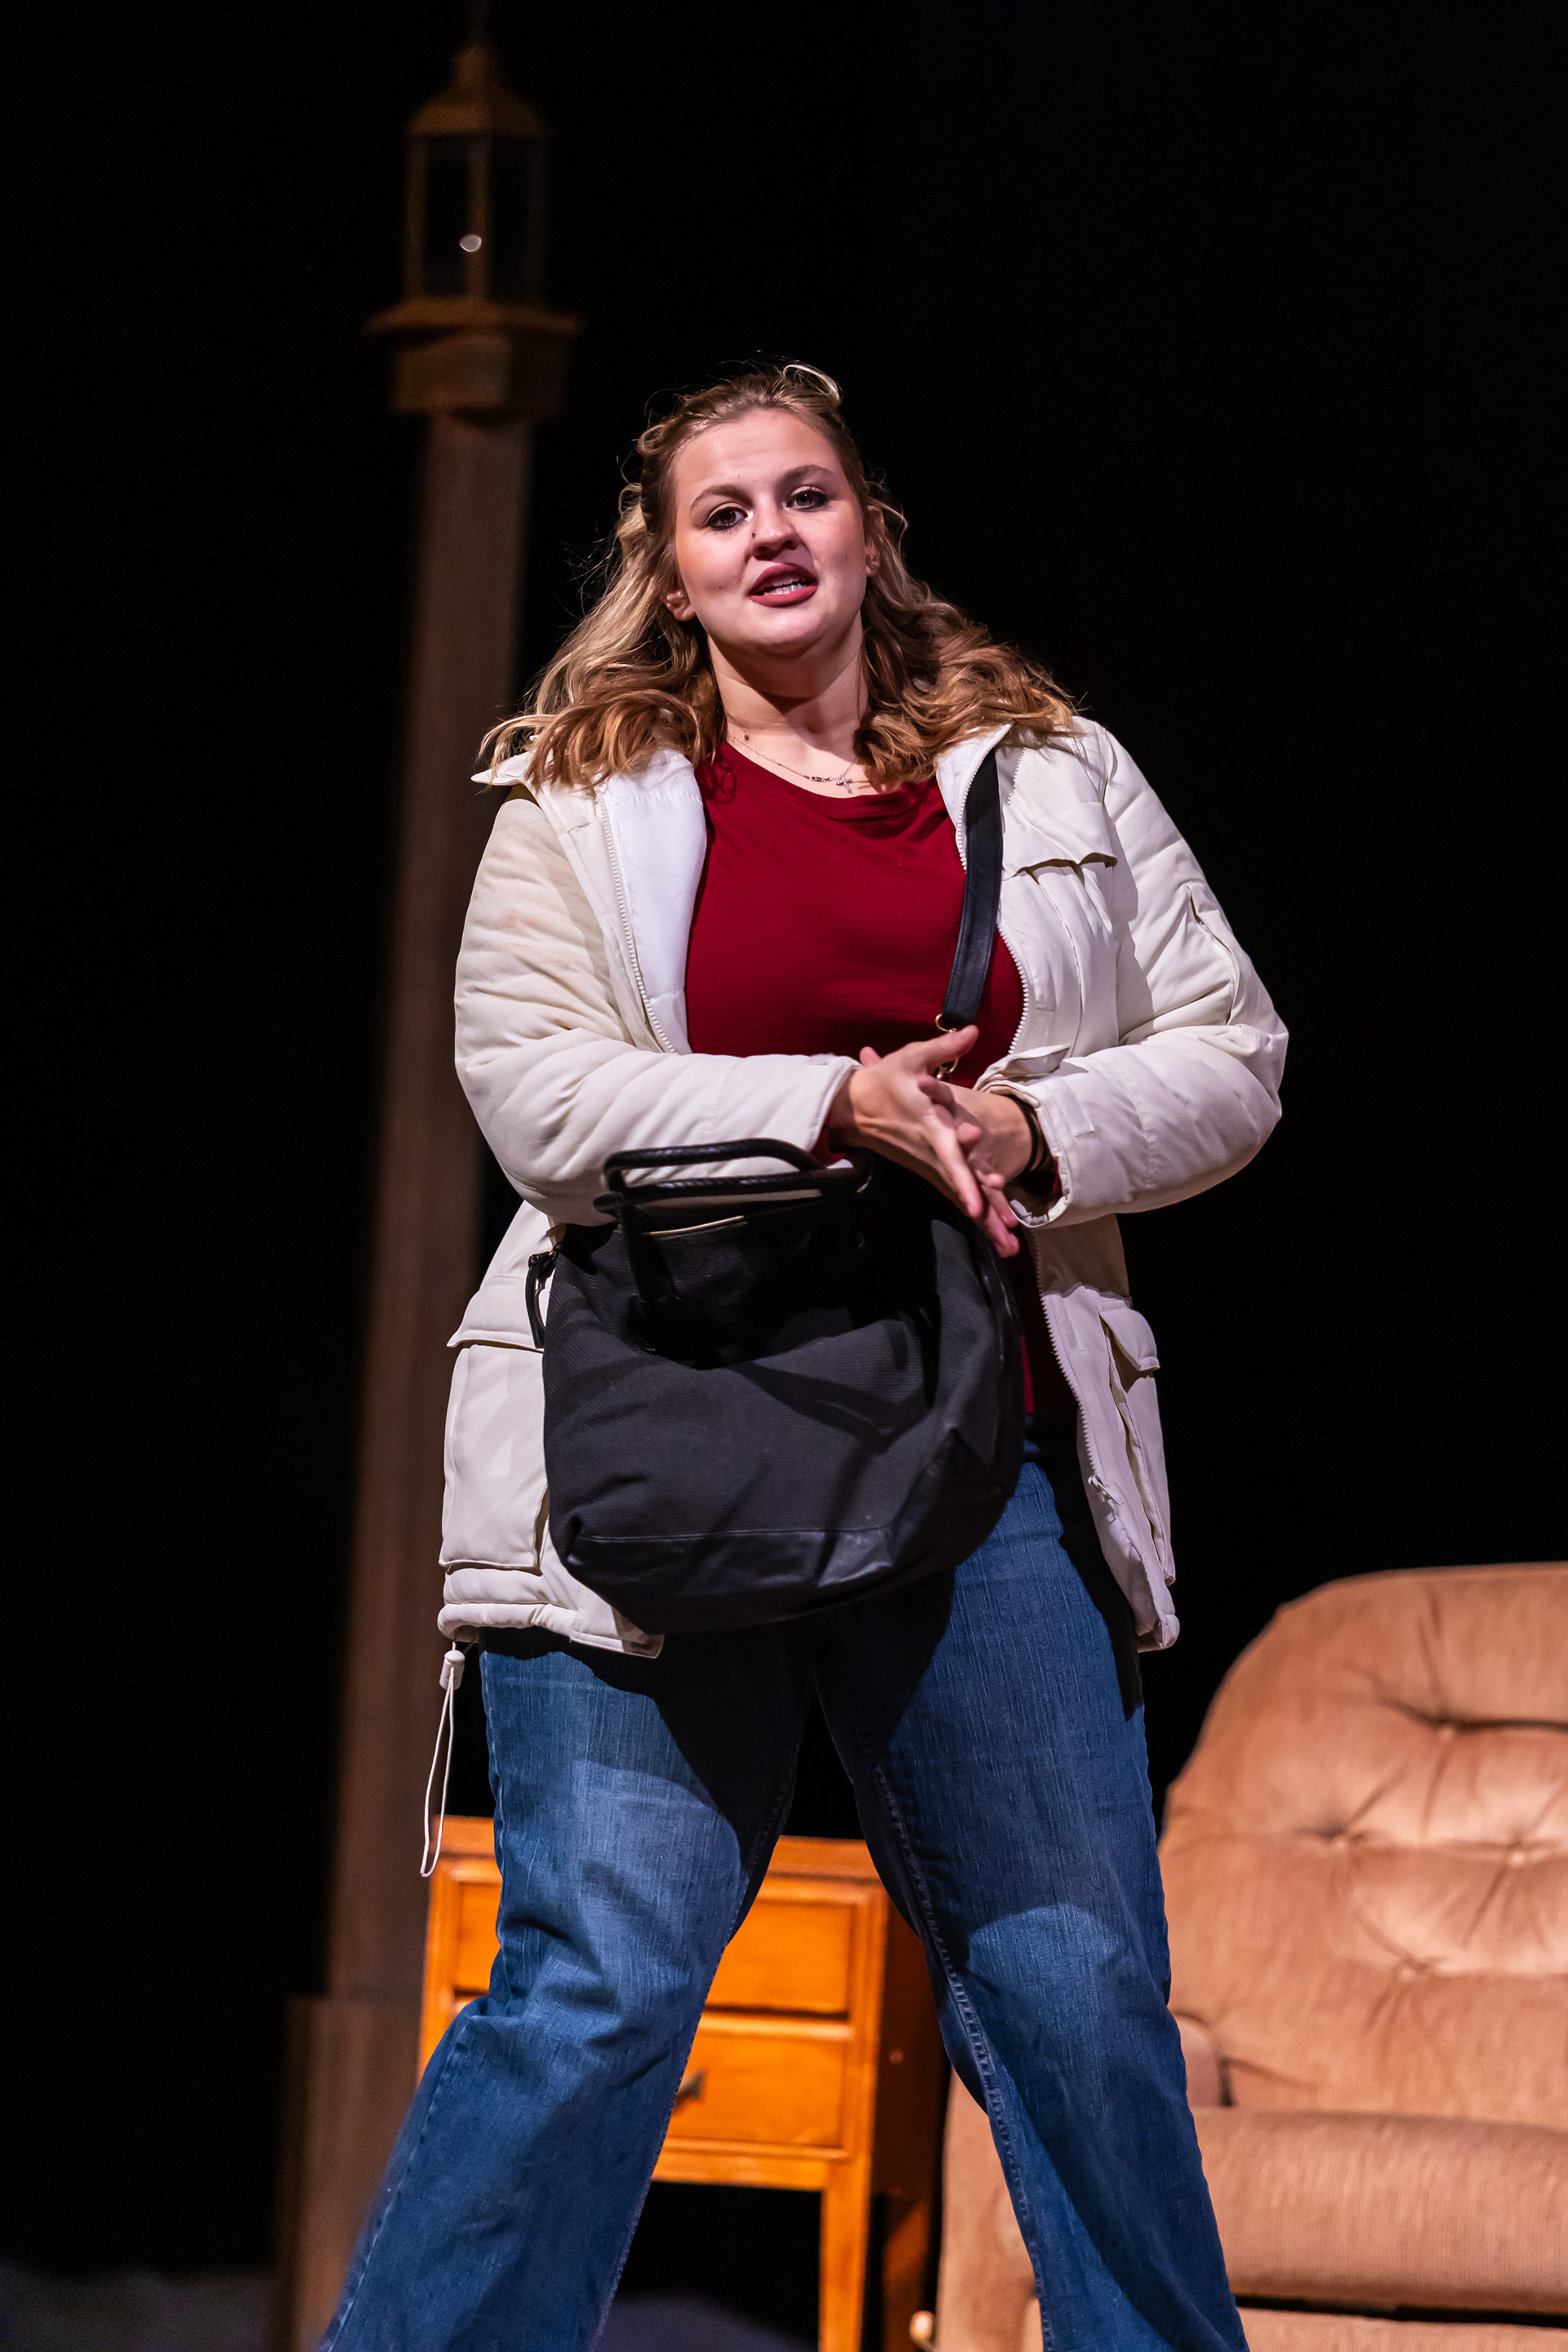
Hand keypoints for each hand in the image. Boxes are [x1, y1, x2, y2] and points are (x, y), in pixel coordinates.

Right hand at [826, 1030, 1027, 1254]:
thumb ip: (944, 1048)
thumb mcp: (911, 1058)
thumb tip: (974, 1030)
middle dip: (981, 1207)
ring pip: (960, 1194)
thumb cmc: (884, 1081)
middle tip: (1001, 1232)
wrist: (851, 1107)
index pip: (949, 1153)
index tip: (979, 1196)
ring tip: (1007, 1244)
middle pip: (959, 1184)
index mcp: (929, 1126)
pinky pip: (955, 1192)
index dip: (964, 1174)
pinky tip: (996, 1233)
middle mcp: (931, 1151)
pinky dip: (976, 1213)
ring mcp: (929, 1163)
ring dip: (984, 1219)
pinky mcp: (930, 1168)